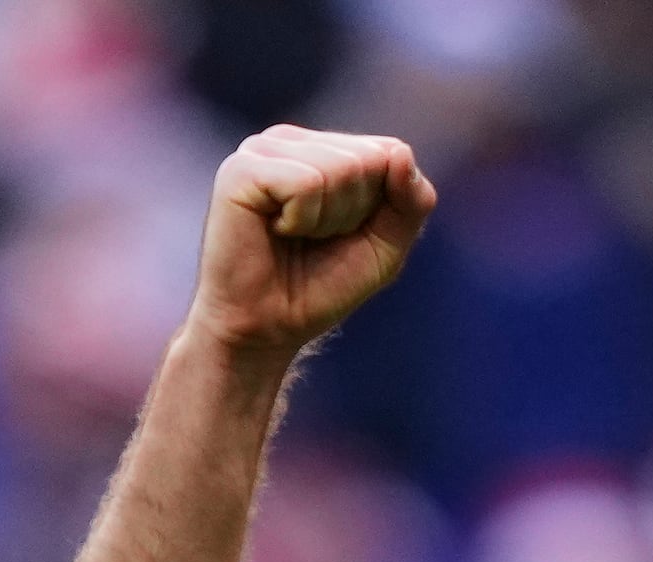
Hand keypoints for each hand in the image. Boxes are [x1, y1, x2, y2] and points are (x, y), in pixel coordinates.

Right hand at [190, 126, 435, 358]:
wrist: (264, 331)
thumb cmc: (319, 288)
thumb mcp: (385, 247)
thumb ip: (411, 201)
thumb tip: (401, 152)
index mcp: (322, 148)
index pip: (388, 151)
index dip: (380, 207)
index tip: (342, 235)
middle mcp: (291, 140)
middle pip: (367, 159)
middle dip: (353, 215)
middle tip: (314, 241)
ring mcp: (262, 149)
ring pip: (340, 169)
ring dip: (327, 221)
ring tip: (293, 237)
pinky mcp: (241, 170)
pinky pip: (306, 184)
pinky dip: (302, 221)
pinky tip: (275, 231)